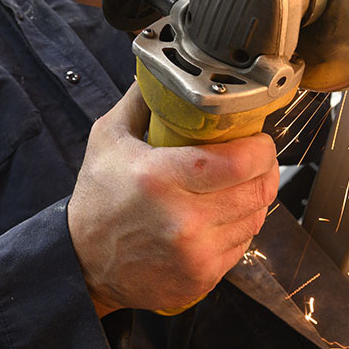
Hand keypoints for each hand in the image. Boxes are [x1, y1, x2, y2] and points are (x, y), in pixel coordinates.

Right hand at [68, 84, 279, 316]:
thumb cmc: (97, 199)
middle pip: (257, 191)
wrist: (82, 262)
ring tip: (238, 185)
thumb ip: (141, 100)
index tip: (257, 139)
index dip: (261, 148)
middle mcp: (183, 220)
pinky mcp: (202, 278)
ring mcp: (195, 254)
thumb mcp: (108, 139)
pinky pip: (242, 245)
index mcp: (160, 178)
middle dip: (266, 169)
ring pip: (255, 219)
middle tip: (257, 158)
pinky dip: (239, 227)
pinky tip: (222, 214)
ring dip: (254, 198)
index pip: (241, 162)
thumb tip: (164, 71)